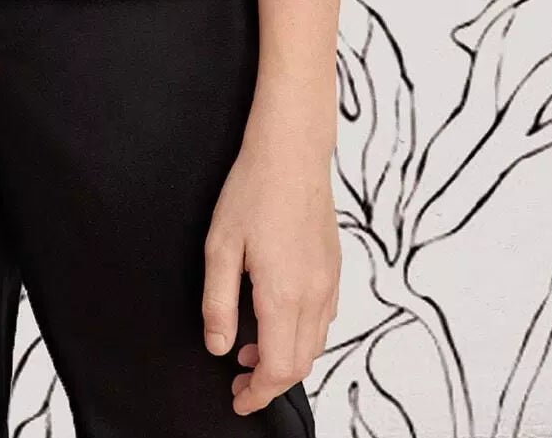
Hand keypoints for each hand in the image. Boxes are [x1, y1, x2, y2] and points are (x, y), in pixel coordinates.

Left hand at [201, 126, 339, 415]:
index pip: (278, 369)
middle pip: (300, 363)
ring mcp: (329, 282)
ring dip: (286, 358)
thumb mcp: (220, 247)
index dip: (258, 393)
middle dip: (269, 381)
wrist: (291, 152)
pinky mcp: (333, 268)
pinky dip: (301, 335)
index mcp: (283, 295)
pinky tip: (276, 319)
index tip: (238, 400)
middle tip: (238, 380)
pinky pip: (323, 319)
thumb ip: (217, 302)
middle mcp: (314, 295)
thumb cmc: (253, 191)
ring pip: (315, 343)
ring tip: (250, 349)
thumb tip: (218, 346)